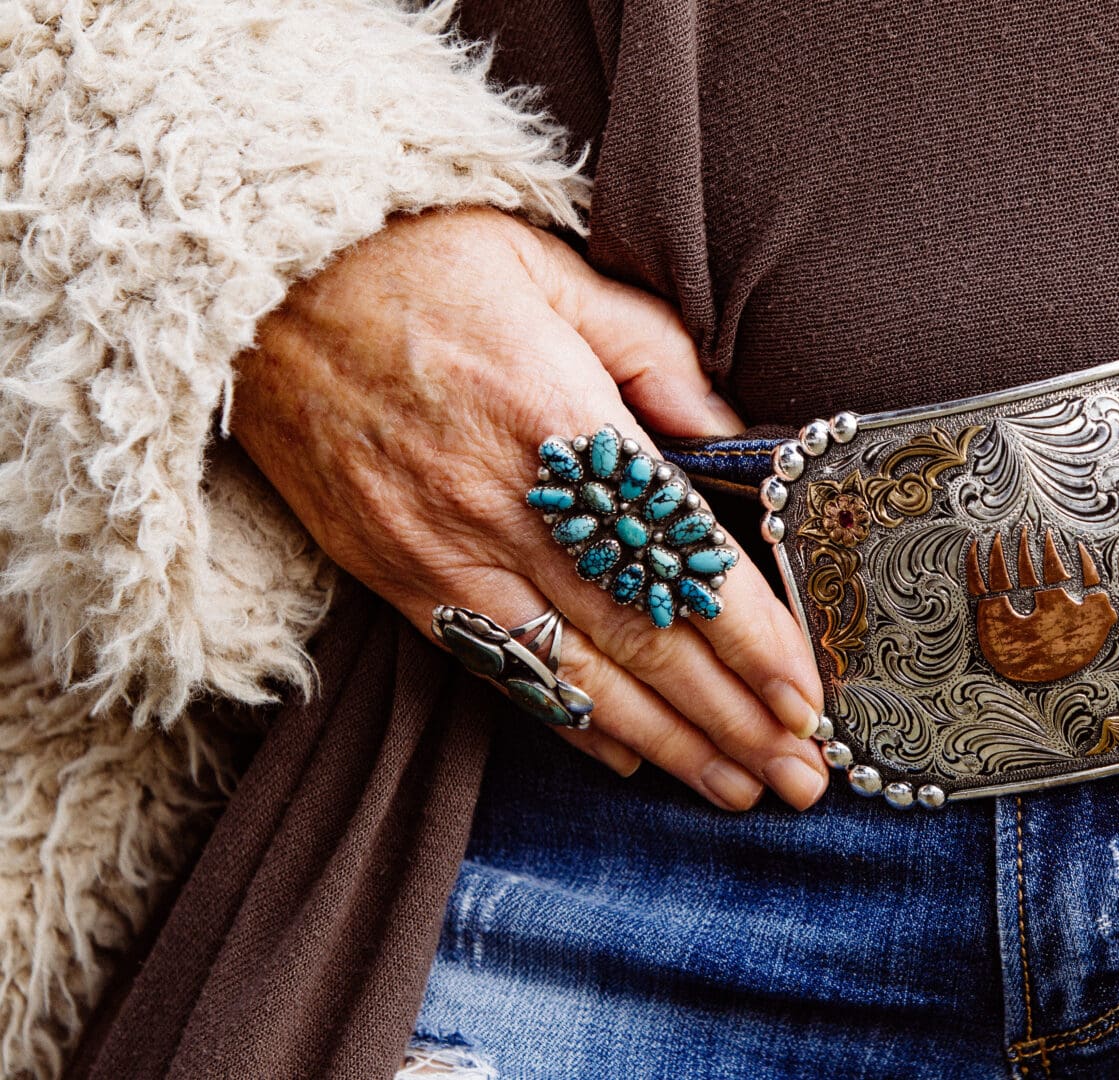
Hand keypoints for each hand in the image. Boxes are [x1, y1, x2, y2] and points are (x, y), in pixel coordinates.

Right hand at [232, 208, 827, 810]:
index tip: (808, 691)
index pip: (680, 554)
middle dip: (732, 716)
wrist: (261, 289)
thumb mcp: (554, 273)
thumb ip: (654, 355)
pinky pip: (498, 668)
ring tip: (738, 788)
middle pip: (642, 635)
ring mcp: (447, 553)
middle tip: (802, 775)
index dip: (751, 635)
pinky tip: (631, 759)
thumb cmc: (423, 265)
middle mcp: (508, 506)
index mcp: (561, 422)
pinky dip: (568, 721)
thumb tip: (729, 433)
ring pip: (577, 674)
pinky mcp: (398, 579)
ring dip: (667, 742)